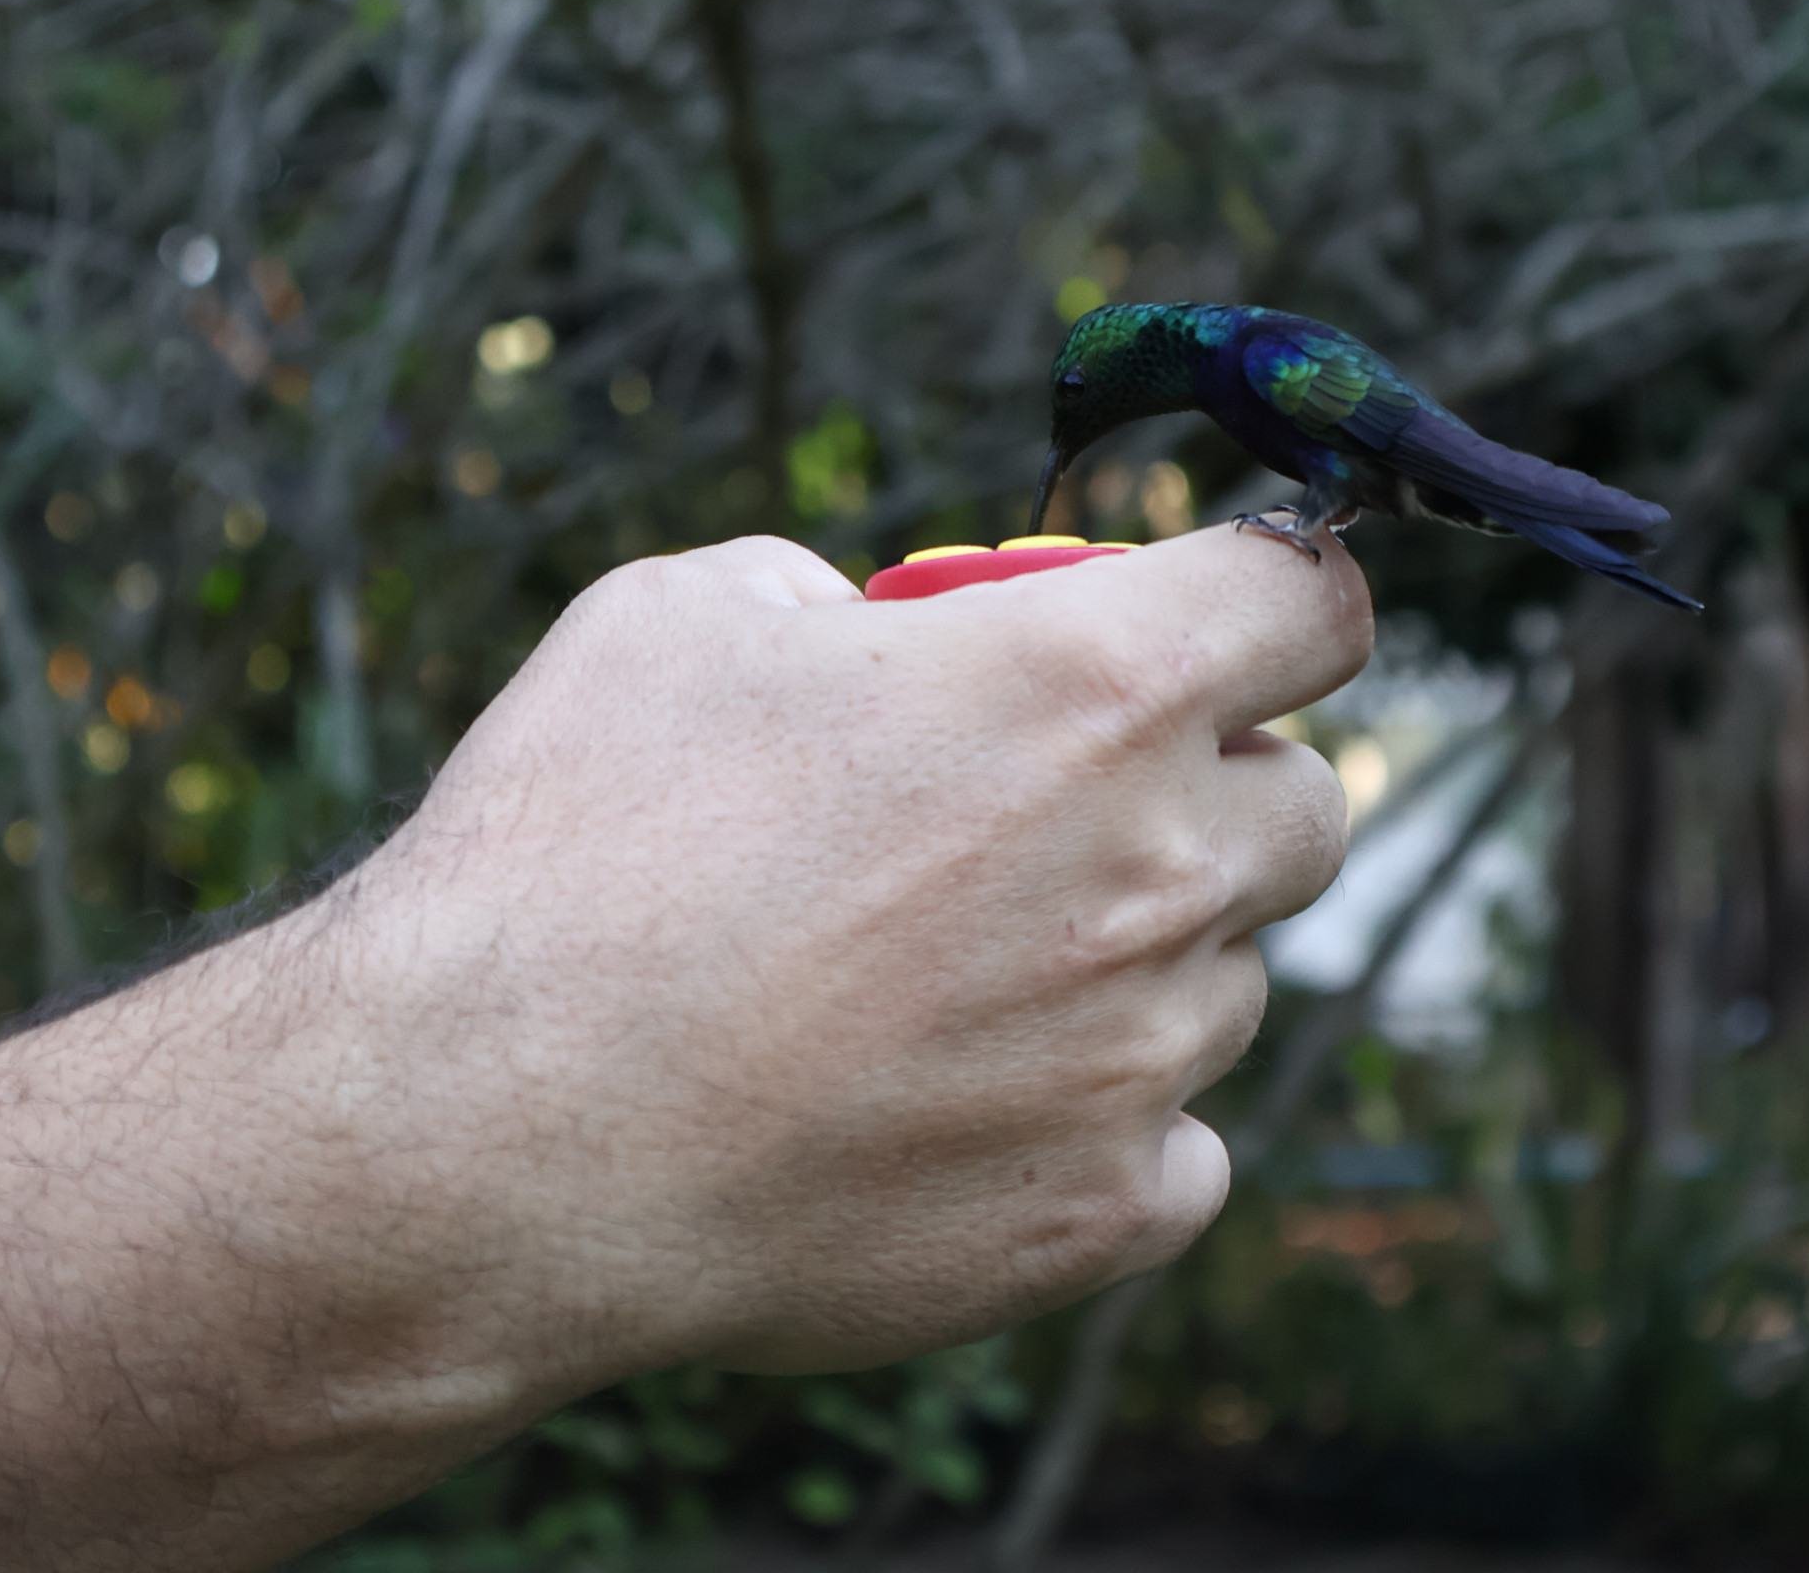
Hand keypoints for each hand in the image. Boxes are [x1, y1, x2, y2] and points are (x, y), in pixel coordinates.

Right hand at [354, 527, 1372, 1384]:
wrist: (492, 1135)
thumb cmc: (577, 849)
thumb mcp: (690, 617)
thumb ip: (850, 598)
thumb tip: (885, 630)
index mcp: (1091, 683)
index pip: (1317, 604)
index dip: (1279, 606)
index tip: (1231, 634)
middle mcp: (1161, 863)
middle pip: (1309, 803)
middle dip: (1218, 792)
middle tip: (1071, 819)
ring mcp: (1148, 1050)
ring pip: (1226, 979)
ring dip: (1138, 963)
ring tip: (946, 987)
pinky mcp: (1109, 1209)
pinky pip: (1181, 1146)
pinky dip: (1103, 1124)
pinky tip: (959, 1111)